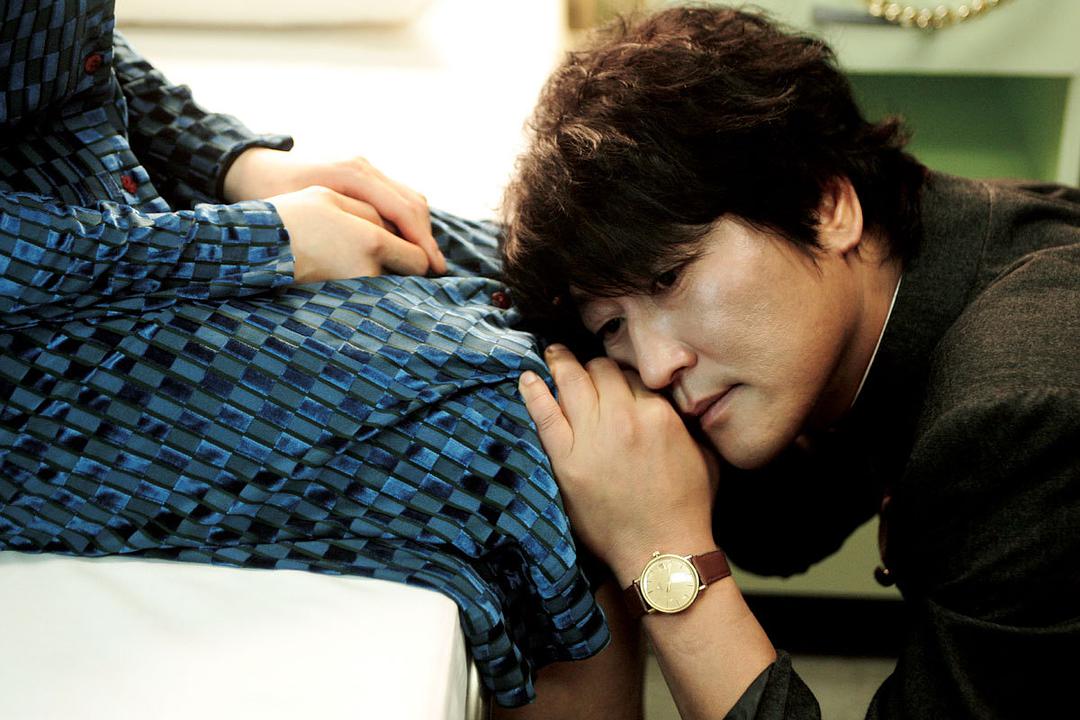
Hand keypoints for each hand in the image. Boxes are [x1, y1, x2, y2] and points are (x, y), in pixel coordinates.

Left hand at [224, 147, 445, 274]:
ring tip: (426, 261)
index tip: (432, 269)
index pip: (402, 210)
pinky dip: (408, 220)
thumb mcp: (302, 218)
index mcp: (352, 175)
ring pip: (410, 198)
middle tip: (436, 270)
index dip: (421, 241)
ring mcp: (366, 167)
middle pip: (413, 202)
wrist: (255, 170)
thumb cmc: (271, 198)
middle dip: (427, 238)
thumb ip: (340, 232)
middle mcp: (364, 166)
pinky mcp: (364, 175)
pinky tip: (408, 244)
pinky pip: (397, 196)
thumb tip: (376, 262)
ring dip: (421, 229)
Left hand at [519, 344, 719, 581]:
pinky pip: (546, 415)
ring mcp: (592, 438)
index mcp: (659, 414)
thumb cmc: (687, 507)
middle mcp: (624, 418)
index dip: (623, 373)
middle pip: (601, 371)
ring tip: (553, 353)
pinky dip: (534, 392)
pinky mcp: (567, 460)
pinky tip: (527, 378)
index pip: (633, 374)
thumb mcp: (703, 454)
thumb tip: (672, 401)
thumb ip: (686, 422)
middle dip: (593, 366)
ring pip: (572, 383)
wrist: (661, 551)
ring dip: (561, 363)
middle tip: (584, 364)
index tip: (615, 376)